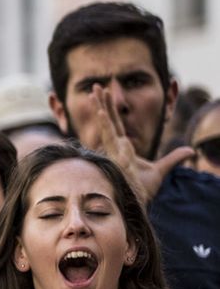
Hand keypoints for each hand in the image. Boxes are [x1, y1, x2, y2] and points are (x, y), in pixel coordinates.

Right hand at [89, 85, 191, 203]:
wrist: (137, 203)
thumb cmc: (143, 189)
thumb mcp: (162, 170)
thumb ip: (174, 158)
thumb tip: (190, 150)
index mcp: (122, 147)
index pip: (115, 124)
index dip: (110, 109)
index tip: (106, 94)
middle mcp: (116, 147)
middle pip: (109, 120)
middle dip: (104, 103)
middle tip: (97, 86)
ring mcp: (114, 150)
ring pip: (107, 125)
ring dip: (102, 107)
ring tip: (96, 92)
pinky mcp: (116, 156)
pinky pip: (110, 138)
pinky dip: (105, 124)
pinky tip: (101, 112)